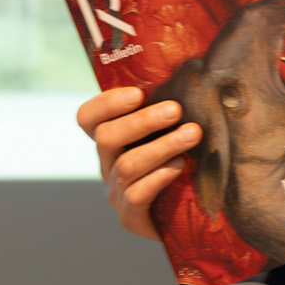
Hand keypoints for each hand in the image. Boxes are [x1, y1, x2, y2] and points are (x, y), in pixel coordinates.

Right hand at [75, 86, 201, 240]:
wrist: (194, 217)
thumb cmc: (188, 164)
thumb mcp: (174, 132)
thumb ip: (172, 107)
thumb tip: (196, 66)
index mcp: (112, 140)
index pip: (88, 118)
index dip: (105, 103)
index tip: (138, 93)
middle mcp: (108, 164)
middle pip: (106, 138)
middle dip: (142, 121)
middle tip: (175, 109)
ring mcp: (117, 192)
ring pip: (126, 165)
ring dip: (161, 146)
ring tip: (192, 134)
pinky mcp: (131, 218)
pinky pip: (136, 196)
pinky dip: (158, 178)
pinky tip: (180, 167)